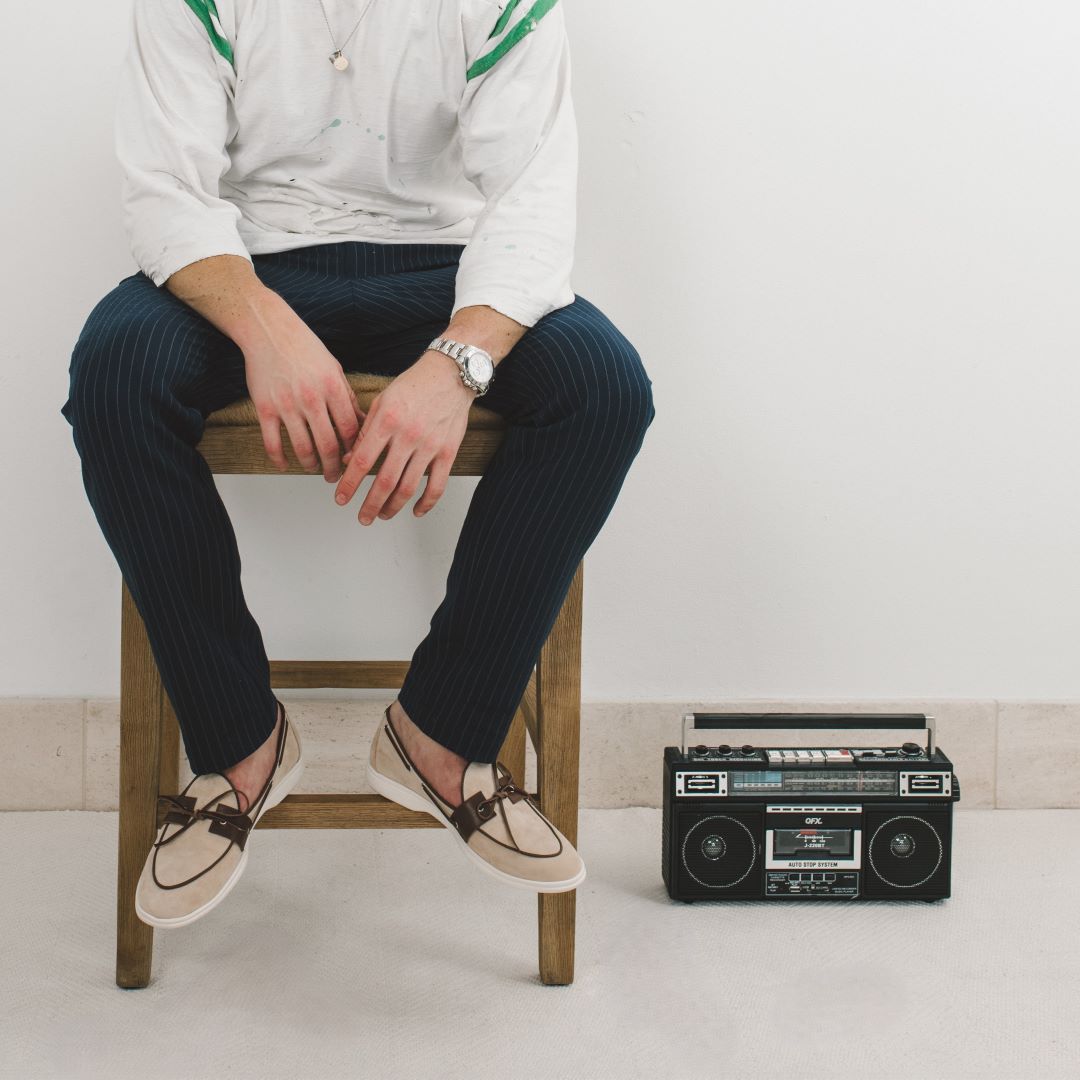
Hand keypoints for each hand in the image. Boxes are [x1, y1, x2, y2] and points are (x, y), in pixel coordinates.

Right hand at [242, 293, 365, 480]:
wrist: (268, 330)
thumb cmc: (304, 347)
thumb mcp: (334, 369)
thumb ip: (347, 398)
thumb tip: (364, 423)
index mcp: (332, 388)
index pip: (350, 429)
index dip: (354, 449)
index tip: (355, 459)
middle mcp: (311, 398)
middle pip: (329, 445)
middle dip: (334, 467)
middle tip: (336, 476)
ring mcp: (287, 405)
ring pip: (302, 448)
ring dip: (310, 466)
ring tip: (313, 470)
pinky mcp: (264, 408)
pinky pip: (272, 443)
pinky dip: (279, 459)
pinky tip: (285, 465)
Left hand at [334, 351, 476, 523]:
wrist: (450, 374)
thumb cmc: (414, 384)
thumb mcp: (381, 401)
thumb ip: (366, 431)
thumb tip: (350, 459)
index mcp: (387, 421)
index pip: (362, 461)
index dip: (349, 484)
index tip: (341, 498)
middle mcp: (408, 435)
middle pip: (385, 481)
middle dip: (370, 504)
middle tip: (362, 517)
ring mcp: (429, 446)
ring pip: (408, 487)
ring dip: (393, 507)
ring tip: (383, 515)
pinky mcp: (448, 452)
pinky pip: (436, 485)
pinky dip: (426, 503)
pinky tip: (415, 510)